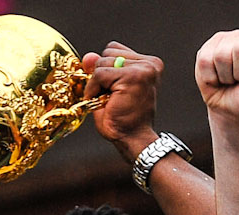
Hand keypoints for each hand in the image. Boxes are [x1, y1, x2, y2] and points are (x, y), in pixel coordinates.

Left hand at [81, 43, 162, 158]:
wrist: (133, 139)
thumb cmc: (124, 118)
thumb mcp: (109, 87)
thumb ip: (100, 67)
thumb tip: (87, 56)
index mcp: (150, 64)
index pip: (114, 49)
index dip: (106, 69)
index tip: (115, 89)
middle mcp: (151, 63)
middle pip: (108, 52)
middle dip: (102, 75)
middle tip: (114, 97)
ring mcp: (144, 69)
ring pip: (102, 62)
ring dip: (98, 84)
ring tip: (111, 101)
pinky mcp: (133, 77)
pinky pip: (99, 74)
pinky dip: (94, 90)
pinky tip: (105, 103)